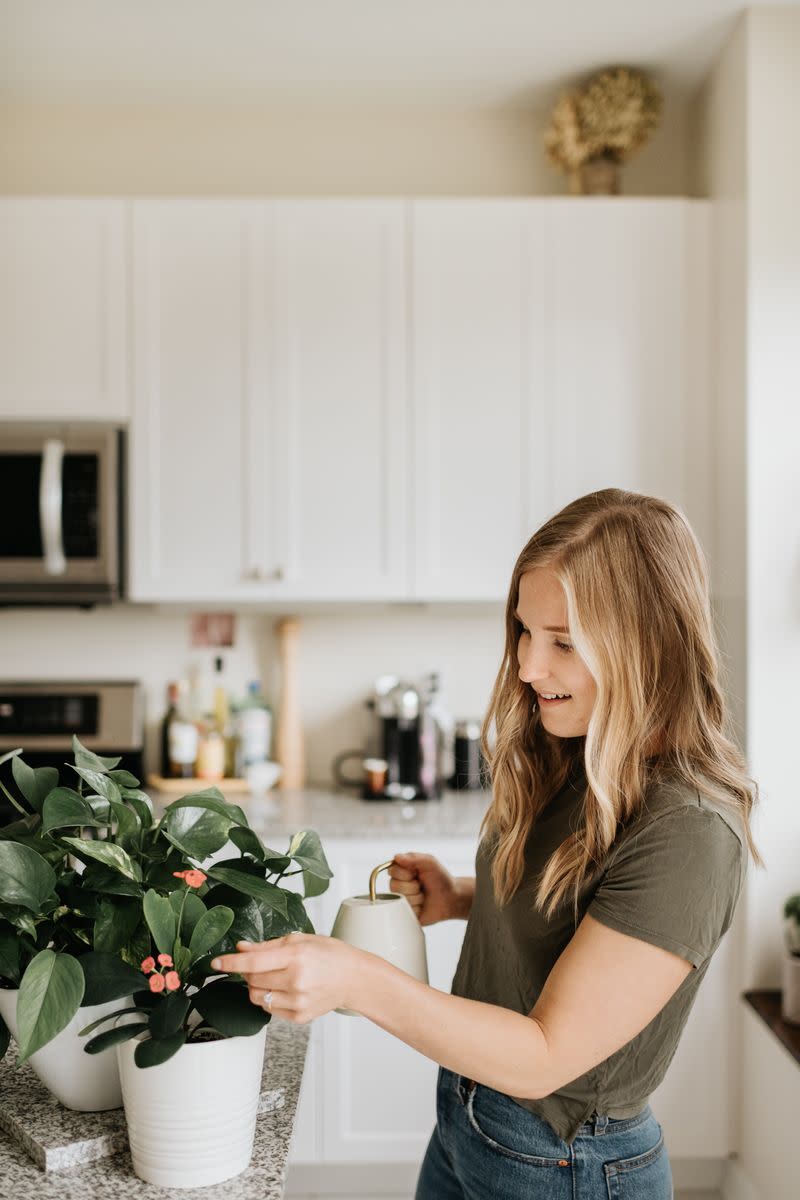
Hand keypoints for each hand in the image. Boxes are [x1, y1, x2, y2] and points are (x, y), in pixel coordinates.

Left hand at [210, 933, 363, 1022]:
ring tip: (275, 977)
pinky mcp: (298, 1017)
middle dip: (248, 971)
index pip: (253, 962)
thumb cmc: (330, 955)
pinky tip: (285, 989)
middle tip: (261, 964)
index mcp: (296, 956)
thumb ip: (268, 946)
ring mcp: (297, 1002)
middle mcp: (296, 981)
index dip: (231, 962)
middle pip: (252, 979)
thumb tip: (241, 948)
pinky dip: (270, 998)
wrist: (353, 978)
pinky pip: (269, 1009)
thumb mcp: (301, 940)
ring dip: (257, 986)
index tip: (216, 963)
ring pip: (257, 997)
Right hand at [389, 853, 463, 925]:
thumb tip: (397, 857)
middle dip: (413, 887)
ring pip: (400, 900)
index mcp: (402, 870)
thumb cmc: (441, 879)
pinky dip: (417, 909)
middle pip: (394, 886)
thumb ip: (414, 857)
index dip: (406, 874)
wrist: (451, 898)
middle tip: (422, 886)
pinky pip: (405, 912)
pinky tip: (423, 906)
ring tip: (424, 896)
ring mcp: (401, 900)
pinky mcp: (405, 913)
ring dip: (416, 898)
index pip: (392, 871)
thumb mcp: (430, 862)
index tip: (417, 873)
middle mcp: (398, 884)